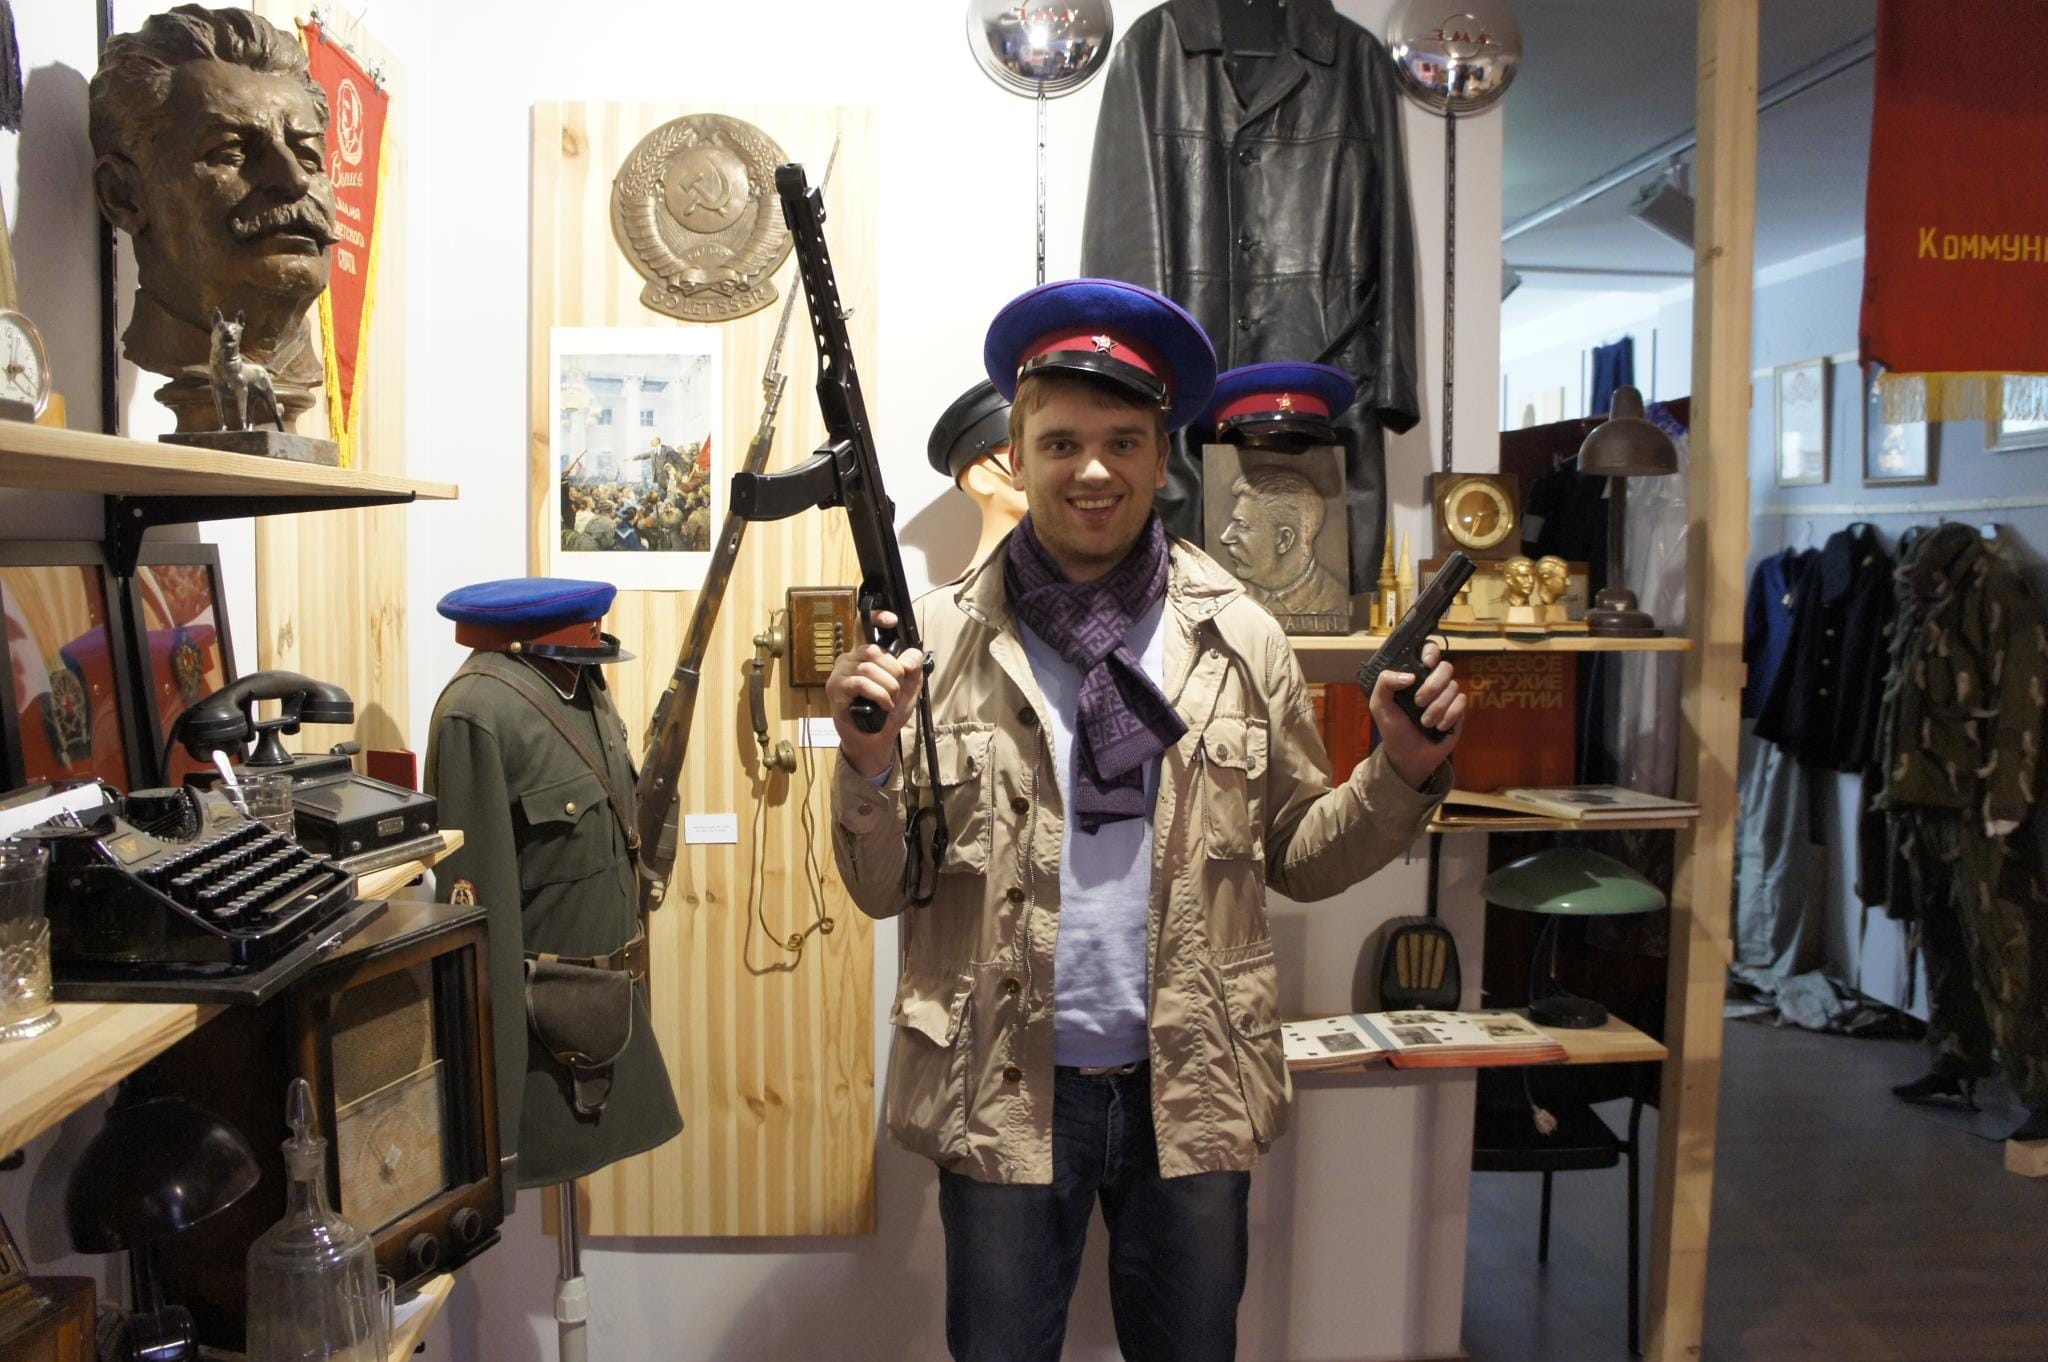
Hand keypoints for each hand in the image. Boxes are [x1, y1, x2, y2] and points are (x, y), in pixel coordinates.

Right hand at [825, 609, 925, 777]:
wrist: (876, 738)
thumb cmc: (888, 711)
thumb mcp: (909, 685)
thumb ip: (913, 666)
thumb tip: (908, 656)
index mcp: (864, 654)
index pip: (863, 625)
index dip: (875, 616)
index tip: (891, 620)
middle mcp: (850, 659)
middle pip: (873, 650)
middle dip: (893, 670)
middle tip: (897, 688)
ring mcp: (840, 673)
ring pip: (868, 667)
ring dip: (887, 686)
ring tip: (890, 700)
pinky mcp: (836, 689)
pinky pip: (860, 683)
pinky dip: (878, 694)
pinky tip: (883, 705)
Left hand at [1369, 640, 1464, 788]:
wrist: (1408, 756)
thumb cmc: (1393, 729)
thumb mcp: (1379, 705)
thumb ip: (1385, 683)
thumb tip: (1410, 676)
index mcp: (1413, 676)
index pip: (1427, 651)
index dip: (1431, 651)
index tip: (1426, 663)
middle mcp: (1431, 681)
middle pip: (1445, 667)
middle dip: (1433, 685)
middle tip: (1418, 702)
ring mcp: (1446, 695)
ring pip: (1453, 686)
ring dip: (1438, 707)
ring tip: (1425, 722)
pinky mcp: (1457, 710)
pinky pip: (1461, 702)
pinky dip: (1449, 715)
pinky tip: (1439, 727)